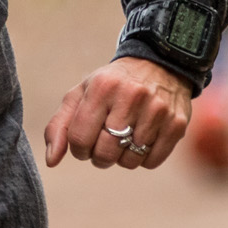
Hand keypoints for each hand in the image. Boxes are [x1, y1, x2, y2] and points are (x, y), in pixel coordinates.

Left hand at [43, 57, 192, 171]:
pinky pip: (151, 162)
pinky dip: (142, 158)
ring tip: (123, 138)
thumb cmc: (110, 86)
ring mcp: (157, 111)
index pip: (80, 138)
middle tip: (102, 145)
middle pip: (105, 153)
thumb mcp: (81, 94)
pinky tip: (141, 139)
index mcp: (102, 87)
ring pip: (129, 161)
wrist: (159, 65)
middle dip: (98, 157)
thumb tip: (51, 161)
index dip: (78, 149)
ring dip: (121, 157)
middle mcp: (131, 97)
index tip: (83, 143)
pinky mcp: (176, 125)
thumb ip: (59, 125)